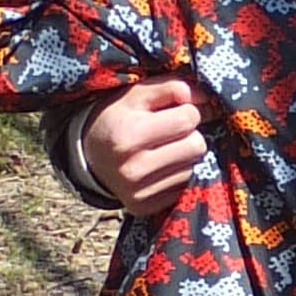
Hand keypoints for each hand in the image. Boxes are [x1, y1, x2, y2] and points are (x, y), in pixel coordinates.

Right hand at [81, 76, 206, 218]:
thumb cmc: (117, 118)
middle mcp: (133, 168)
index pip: (188, 118)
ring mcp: (139, 192)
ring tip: (164, 149)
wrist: (89, 156)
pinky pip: (183, 188)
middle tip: (172, 131)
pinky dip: (177, 175)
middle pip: (197, 146)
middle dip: (190, 134)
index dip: (188, 110)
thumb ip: (170, 88)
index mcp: (129, 135)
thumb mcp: (135, 94)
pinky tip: (161, 167)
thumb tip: (206, 97)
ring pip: (192, 168)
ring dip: (185, 156)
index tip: (175, 111)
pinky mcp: (144, 207)